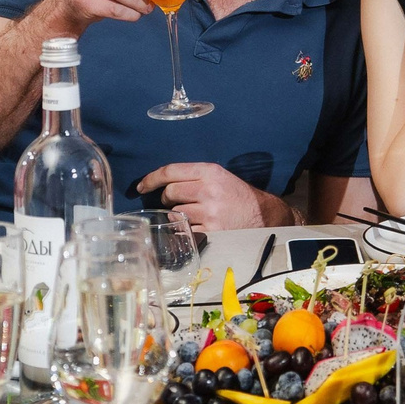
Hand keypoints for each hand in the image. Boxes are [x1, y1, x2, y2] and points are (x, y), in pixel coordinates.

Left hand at [135, 163, 277, 231]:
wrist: (264, 216)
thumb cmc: (238, 196)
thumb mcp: (220, 177)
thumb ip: (194, 177)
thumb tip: (160, 183)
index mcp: (210, 172)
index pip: (171, 171)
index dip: (151, 178)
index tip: (141, 186)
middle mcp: (208, 190)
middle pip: (169, 192)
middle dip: (167, 198)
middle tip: (175, 202)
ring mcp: (209, 213)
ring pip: (175, 213)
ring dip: (177, 215)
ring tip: (192, 215)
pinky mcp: (211, 232)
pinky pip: (185, 230)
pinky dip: (185, 230)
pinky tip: (196, 228)